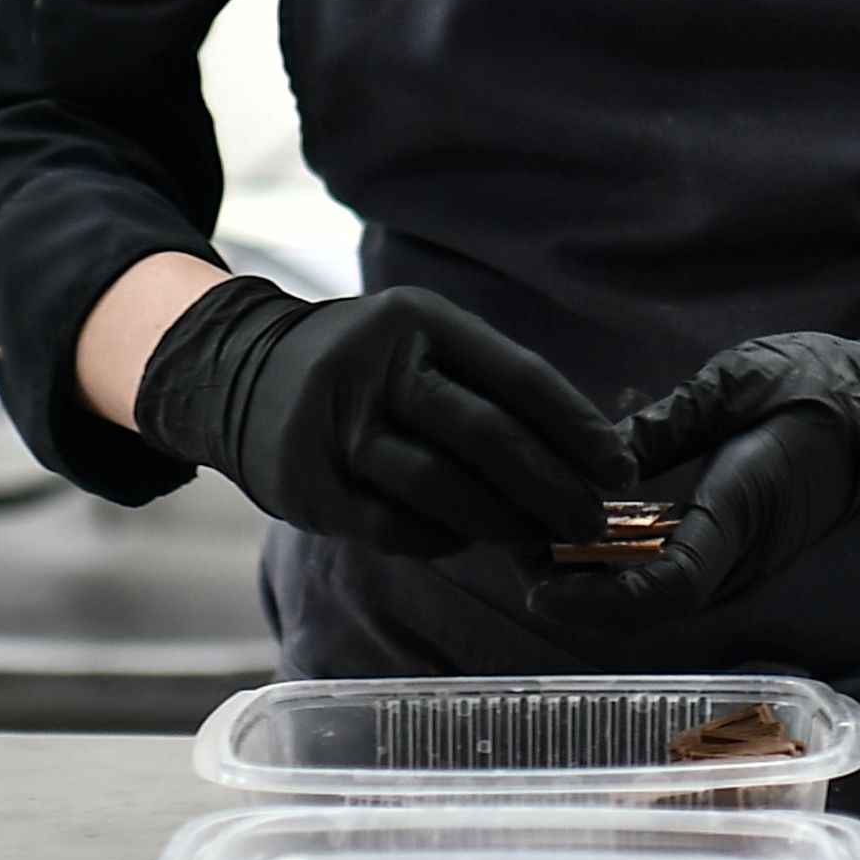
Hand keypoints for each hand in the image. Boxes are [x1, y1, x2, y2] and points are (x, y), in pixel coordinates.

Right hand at [130, 279, 624, 554]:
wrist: (240, 375)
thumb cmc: (365, 368)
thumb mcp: (420, 342)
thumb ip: (488, 386)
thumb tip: (582, 457)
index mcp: (416, 320)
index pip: (517, 375)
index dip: (577, 428)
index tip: (619, 468)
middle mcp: (373, 365)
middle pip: (484, 435)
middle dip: (550, 487)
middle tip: (590, 521)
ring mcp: (334, 426)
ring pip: (439, 487)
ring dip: (503, 522)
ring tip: (541, 539)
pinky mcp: (306, 484)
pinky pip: (393, 525)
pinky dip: (441, 538)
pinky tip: (469, 540)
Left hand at [529, 321, 859, 633]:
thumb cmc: (818, 384)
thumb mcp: (731, 386)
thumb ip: (664, 425)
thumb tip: (596, 457)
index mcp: (745, 508)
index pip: (670, 585)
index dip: (598, 596)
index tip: (538, 581)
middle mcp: (745, 553)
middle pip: (652, 605)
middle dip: (578, 591)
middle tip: (512, 549)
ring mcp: (746, 560)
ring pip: (660, 596)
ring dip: (596, 581)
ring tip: (532, 539)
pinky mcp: (741, 551)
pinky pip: (676, 575)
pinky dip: (624, 565)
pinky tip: (583, 532)